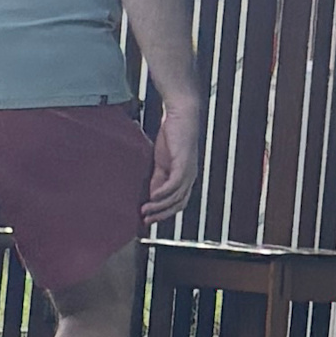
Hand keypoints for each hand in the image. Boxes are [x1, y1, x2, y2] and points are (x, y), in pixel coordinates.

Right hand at [143, 86, 200, 219]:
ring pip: (176, 197)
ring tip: (145, 211)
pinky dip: (163, 193)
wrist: (180, 115)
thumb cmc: (172, 135)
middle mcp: (190, 177)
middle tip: (146, 222)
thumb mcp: (162, 162)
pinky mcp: (183, 163)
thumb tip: (152, 195)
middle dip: (162, 215)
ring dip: (159, 207)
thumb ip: (158, 178)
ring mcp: (189, 171)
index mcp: (185, 178)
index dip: (164, 213)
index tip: (148, 220)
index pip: (178, 202)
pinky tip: (153, 197)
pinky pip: (175, 184)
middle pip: (179, 204)